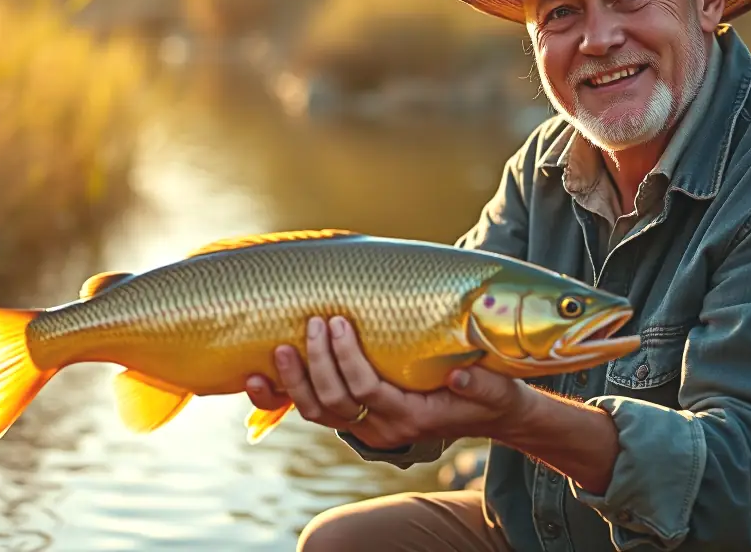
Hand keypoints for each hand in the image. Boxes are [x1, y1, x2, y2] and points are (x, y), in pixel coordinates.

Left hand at [245, 315, 532, 449]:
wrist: (487, 416)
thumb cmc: (492, 397)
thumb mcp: (495, 391)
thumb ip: (478, 386)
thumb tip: (459, 377)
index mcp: (410, 418)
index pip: (367, 390)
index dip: (347, 358)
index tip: (339, 321)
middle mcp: (381, 428)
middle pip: (334, 402)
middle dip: (317, 363)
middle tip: (313, 322)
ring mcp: (365, 426)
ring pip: (316, 412)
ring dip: (292, 382)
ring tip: (278, 348)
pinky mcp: (354, 416)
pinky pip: (311, 411)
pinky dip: (280, 397)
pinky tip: (254, 378)